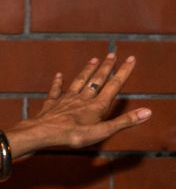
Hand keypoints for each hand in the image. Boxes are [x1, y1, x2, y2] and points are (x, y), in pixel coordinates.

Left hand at [11, 53, 150, 153]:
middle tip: (112, 53)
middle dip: (106, 67)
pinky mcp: (51, 104)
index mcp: (97, 105)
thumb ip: (124, 121)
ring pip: (79, 81)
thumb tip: (148, 112)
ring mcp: (66, 99)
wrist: (42, 133)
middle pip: (97, 80)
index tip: (131, 58)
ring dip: (87, 70)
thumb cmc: (72, 135)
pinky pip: (55, 90)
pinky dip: (57, 82)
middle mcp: (82, 98)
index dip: (123, 71)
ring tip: (93, 59)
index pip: (114, 85)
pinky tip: (59, 75)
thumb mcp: (102, 131)